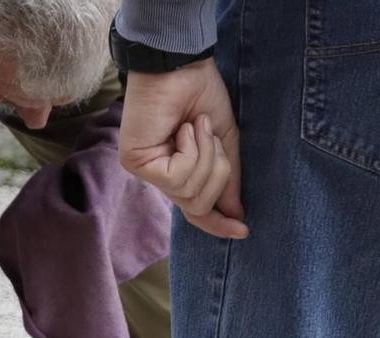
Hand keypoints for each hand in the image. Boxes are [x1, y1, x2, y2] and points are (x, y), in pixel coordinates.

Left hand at [119, 62, 246, 239]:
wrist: (182, 66)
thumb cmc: (200, 96)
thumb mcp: (224, 142)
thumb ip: (229, 180)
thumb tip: (237, 215)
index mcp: (181, 171)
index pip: (197, 211)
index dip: (219, 224)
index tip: (243, 230)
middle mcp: (161, 176)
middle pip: (199, 205)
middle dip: (218, 172)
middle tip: (213, 137)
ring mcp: (147, 171)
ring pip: (190, 193)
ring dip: (205, 155)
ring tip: (196, 125)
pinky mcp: (136, 164)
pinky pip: (176, 178)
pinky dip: (190, 150)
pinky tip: (182, 129)